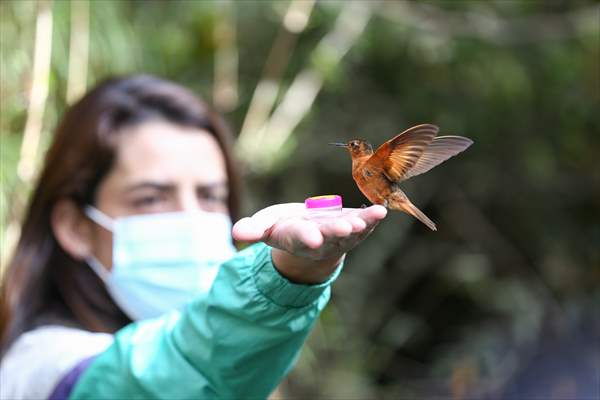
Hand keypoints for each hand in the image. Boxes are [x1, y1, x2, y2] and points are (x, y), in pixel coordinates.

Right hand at [232, 203, 386, 283]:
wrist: (310, 234)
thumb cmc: (285, 227)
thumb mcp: (266, 227)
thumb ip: (254, 229)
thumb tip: (236, 233)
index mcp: (296, 238)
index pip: (300, 238)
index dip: (306, 237)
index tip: (312, 237)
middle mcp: (320, 240)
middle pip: (328, 237)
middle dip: (336, 232)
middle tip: (345, 229)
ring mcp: (339, 236)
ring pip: (350, 234)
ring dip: (358, 227)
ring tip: (364, 221)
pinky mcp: (355, 228)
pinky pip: (365, 225)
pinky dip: (373, 219)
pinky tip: (382, 211)